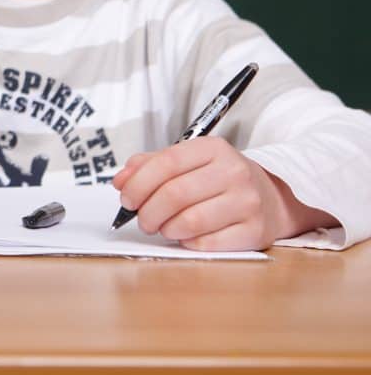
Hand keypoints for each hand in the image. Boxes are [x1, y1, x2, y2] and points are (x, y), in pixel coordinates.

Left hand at [112, 137, 296, 250]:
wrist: (272, 199)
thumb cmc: (219, 180)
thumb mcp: (188, 162)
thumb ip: (150, 165)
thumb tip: (120, 181)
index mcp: (213, 148)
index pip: (166, 163)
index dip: (138, 183)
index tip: (126, 198)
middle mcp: (234, 172)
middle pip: (174, 194)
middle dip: (148, 211)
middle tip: (142, 220)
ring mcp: (248, 202)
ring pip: (189, 221)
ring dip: (166, 229)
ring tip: (163, 227)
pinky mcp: (255, 232)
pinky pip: (207, 243)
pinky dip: (187, 242)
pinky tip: (185, 236)